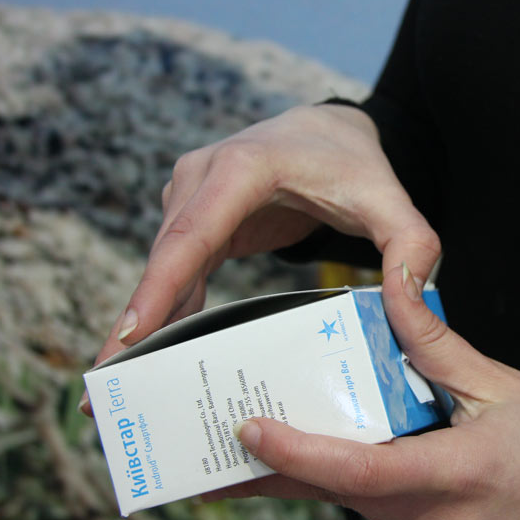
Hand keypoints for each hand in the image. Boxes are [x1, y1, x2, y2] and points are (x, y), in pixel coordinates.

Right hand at [81, 104, 439, 413]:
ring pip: (163, 266)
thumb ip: (411, 244)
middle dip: (135, 323)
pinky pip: (176, 267)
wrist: (328, 132)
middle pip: (164, 257)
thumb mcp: (390, 200)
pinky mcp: (195, 214)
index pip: (193, 232)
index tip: (129, 335)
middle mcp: (203, 177)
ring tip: (119, 383)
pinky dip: (165, 307)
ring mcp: (192, 194)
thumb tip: (405, 298)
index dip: (159, 286)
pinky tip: (155, 352)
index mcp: (244, 169)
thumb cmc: (352, 163)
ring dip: (142, 322)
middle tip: (108, 387)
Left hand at [210, 265, 519, 519]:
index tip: (247, 429)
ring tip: (269, 437)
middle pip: (335, 492)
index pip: (352, 470)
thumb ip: (437, 344)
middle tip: (220, 448)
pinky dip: (353, 481)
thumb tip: (395, 291)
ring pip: (355, 503)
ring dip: (313, 473)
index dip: (292, 452)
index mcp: (451, 479)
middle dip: (273, 473)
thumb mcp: (505, 386)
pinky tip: (342, 450)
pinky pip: (383, 511)